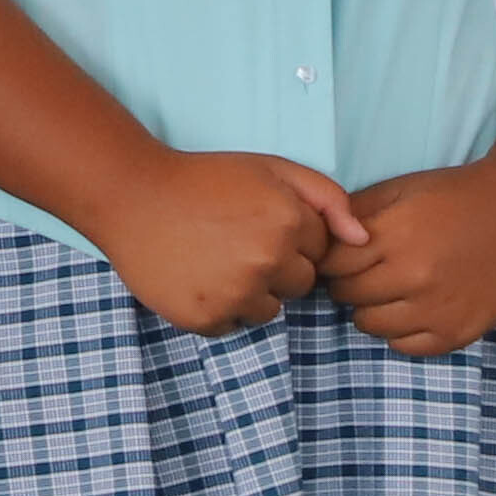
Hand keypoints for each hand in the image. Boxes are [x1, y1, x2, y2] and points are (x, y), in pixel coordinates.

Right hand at [92, 147, 365, 336]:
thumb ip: (326, 198)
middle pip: (300, 284)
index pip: (319, 251)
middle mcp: (266, 261)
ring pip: (270, 310)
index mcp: (287, 222)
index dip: (292, 237)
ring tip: (215, 260)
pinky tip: (198, 277)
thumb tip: (363, 241)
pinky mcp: (206, 318)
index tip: (257, 222)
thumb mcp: (271, 169)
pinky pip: (233, 326)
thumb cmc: (205, 180)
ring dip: (251, 292)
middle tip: (235, 242)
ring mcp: (235, 294)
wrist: (132, 196)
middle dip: (277, 267)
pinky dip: (219, 308)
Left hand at [332, 140, 495, 358]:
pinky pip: (405, 347)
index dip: (332, 258)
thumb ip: (357, 214)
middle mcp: (414, 275)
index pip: (333, 263)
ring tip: (389, 291)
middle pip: (347, 294)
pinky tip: (412, 310)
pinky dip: (401, 332)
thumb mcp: (400, 189)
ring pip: (369, 325)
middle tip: (367, 272)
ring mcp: (437, 308)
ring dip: (371, 309)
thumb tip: (322, 239)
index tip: (344, 256)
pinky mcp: (458, 331)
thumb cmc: (455, 195)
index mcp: (396, 235)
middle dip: (349, 282)